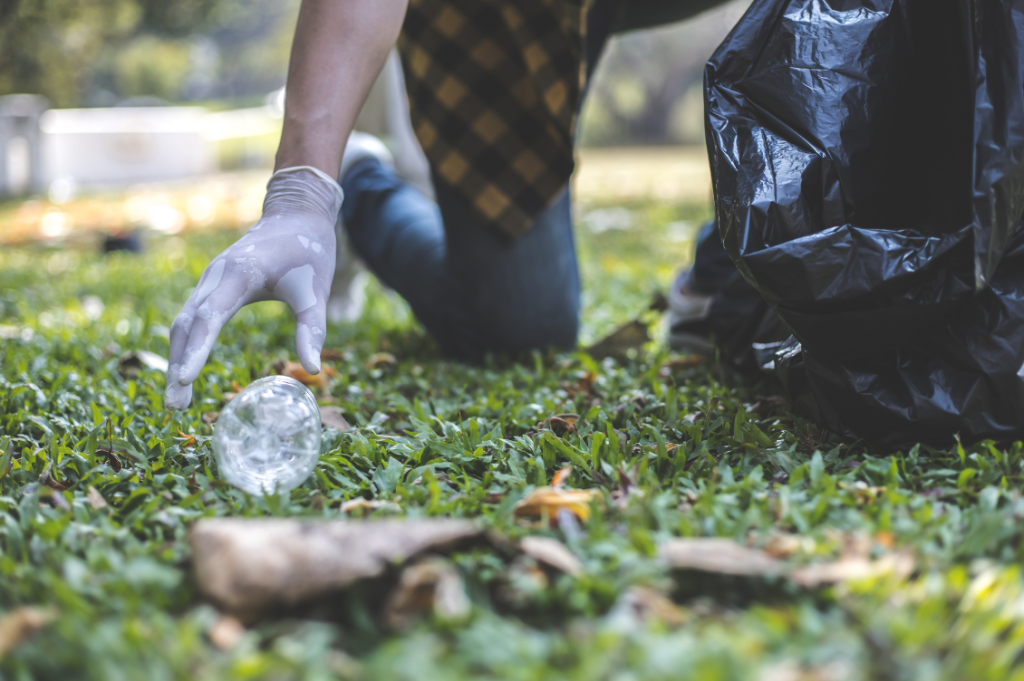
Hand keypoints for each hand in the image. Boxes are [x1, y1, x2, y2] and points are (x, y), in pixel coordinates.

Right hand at [165, 167, 342, 409]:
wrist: (295, 216)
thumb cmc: (308, 253)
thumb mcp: (316, 290)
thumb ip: (313, 328)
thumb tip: (314, 369)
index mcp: (239, 273)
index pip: (210, 316)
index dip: (196, 349)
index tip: (184, 379)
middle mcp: (215, 277)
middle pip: (187, 325)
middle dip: (178, 364)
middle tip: (175, 406)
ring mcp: (210, 281)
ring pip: (183, 323)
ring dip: (176, 360)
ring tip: (177, 401)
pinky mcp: (211, 288)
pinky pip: (191, 320)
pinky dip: (184, 347)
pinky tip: (184, 373)